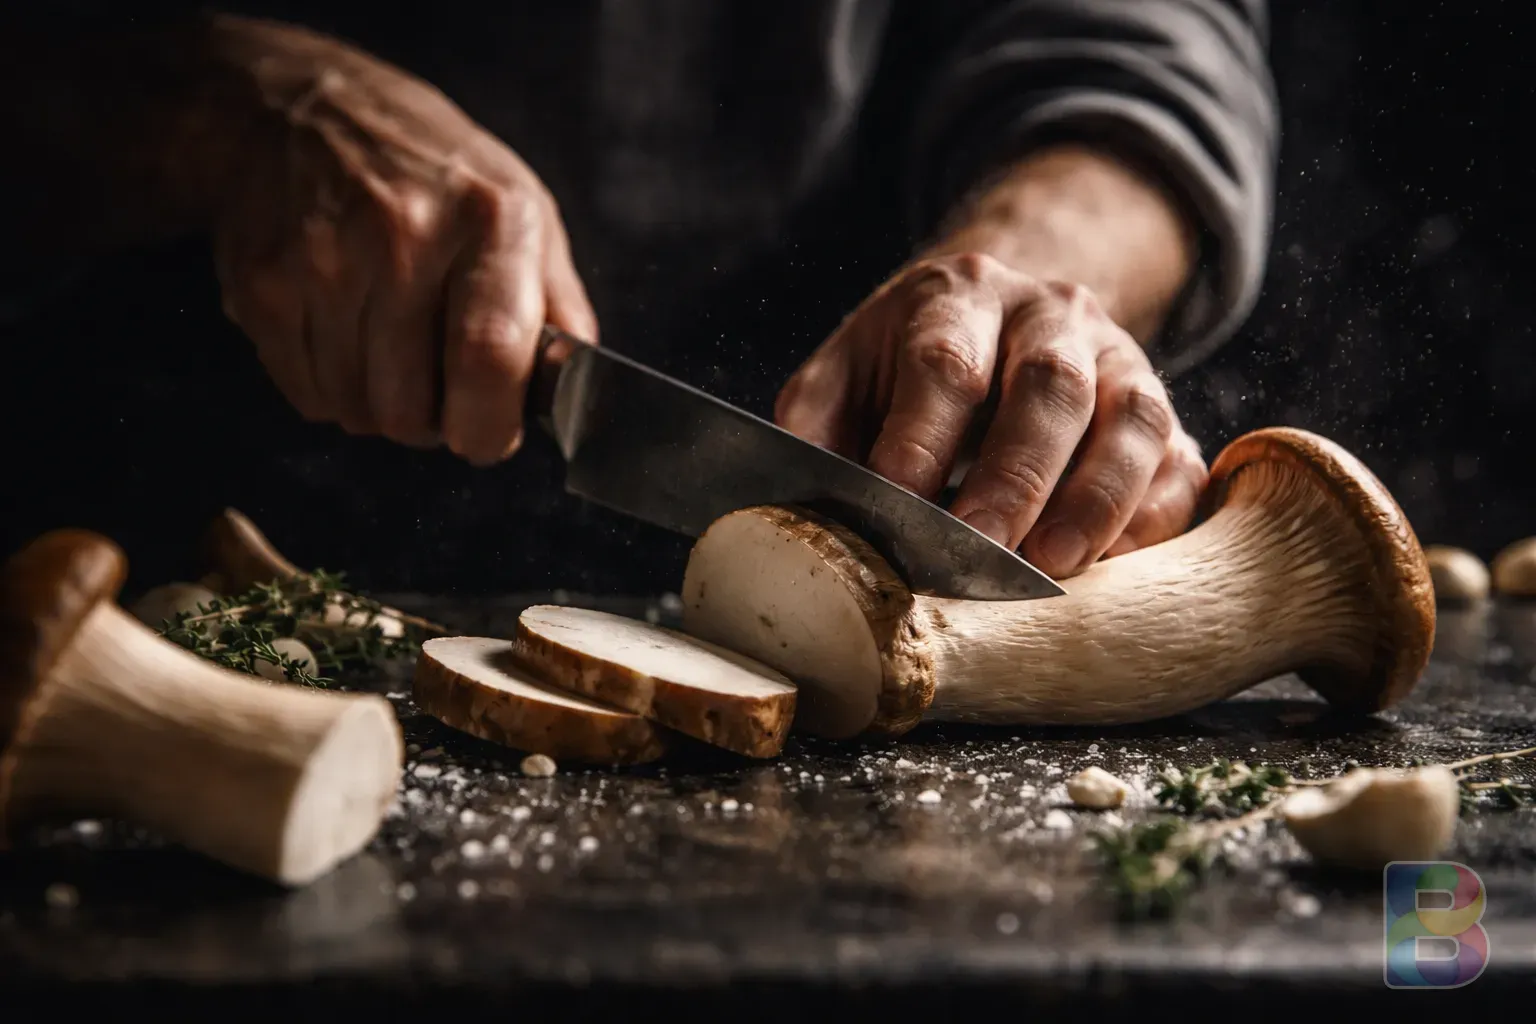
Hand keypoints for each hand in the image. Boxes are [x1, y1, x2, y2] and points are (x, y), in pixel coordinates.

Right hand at [211, 25, 594, 463]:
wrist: (296, 110)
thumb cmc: (432, 172)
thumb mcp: (525, 209)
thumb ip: (559, 307)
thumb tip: (578, 393)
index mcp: (489, 219)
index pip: (490, 358)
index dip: (491, 426)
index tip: (490, 434)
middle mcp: (403, 237)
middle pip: (413, 409)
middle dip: (435, 422)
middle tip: (439, 384)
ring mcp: (323, 262)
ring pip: (359, 413)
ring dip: (382, 405)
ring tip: (392, 349)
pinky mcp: (263, 287)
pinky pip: (310, 396)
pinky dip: (333, 388)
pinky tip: (345, 335)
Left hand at [774, 253, 1206, 578]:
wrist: (1002, 316)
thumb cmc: (907, 369)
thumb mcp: (847, 372)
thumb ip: (817, 425)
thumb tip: (806, 502)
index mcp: (958, 298)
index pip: (945, 360)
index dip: (922, 435)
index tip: (897, 501)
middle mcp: (1051, 316)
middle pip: (1048, 387)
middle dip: (1015, 476)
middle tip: (981, 550)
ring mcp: (1118, 361)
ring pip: (1132, 418)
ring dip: (1097, 499)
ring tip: (1056, 566)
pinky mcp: (1164, 415)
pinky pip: (1179, 462)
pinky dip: (1155, 517)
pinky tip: (1118, 562)